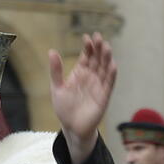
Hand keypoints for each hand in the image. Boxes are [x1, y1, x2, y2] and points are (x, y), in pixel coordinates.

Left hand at [49, 33, 116, 162]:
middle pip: (97, 59)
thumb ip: (56, 70)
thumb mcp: (57, 87)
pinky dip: (111, 75)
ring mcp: (98, 86)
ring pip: (105, 69)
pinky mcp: (104, 96)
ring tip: (107, 47)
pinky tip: (112, 65)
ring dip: (106, 58)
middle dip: (98, 48)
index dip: (88, 47)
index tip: (87, 37)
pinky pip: (109, 84)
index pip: (86, 56)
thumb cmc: (64, 107)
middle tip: (99, 37)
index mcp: (80, 72)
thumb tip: (51, 51)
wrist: (71, 127)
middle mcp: (91, 77)